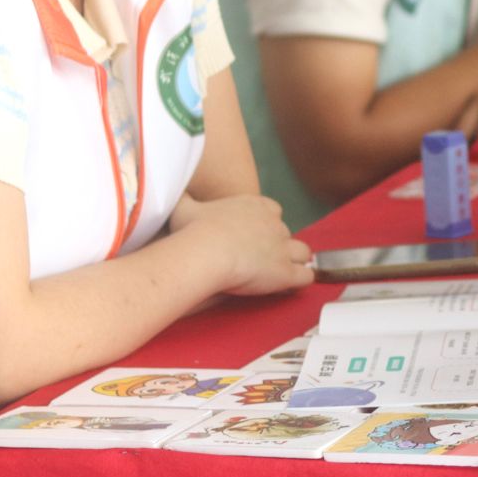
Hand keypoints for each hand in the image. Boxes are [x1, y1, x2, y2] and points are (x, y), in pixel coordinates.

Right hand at [167, 192, 313, 295]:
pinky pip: (305, 276)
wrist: (207, 252)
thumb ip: (183, 197)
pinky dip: (301, 282)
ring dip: (295, 261)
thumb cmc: (195, 230)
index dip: (266, 223)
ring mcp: (283, 248)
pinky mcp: (286, 272)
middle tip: (261, 259)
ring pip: (302, 252)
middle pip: (285, 232)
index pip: (272, 210)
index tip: (254, 236)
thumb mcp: (184, 207)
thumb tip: (172, 190)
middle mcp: (274, 224)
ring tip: (282, 272)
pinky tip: (291, 287)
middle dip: (277, 245)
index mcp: (255, 206)